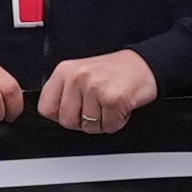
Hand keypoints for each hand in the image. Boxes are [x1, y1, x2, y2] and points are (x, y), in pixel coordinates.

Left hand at [37, 48, 162, 133]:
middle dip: (83, 121)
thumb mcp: (81, 73)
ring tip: (109, 104)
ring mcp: (95, 88)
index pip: (46, 108)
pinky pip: (108, 126)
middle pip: (67, 121)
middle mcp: (78, 77)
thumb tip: (53, 115)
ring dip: (102, 122)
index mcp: (65, 71)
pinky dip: (117, 121)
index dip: (60, 115)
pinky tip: (120, 106)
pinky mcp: (113, 99)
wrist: (145, 64)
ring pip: (88, 127)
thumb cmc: (113, 71)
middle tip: (96, 108)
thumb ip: (64, 92)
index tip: (74, 110)